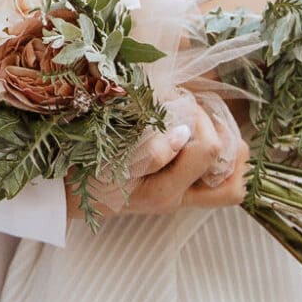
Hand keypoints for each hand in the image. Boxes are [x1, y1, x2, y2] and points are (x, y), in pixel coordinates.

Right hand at [79, 93, 249, 217]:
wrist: (67, 193)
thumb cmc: (86, 175)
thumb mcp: (114, 162)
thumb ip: (151, 151)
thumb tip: (184, 132)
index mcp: (165, 191)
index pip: (209, 151)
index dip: (202, 120)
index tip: (182, 103)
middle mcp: (179, 198)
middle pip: (233, 184)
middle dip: (231, 143)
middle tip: (205, 119)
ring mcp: (180, 196)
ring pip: (229, 186)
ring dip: (228, 154)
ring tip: (207, 128)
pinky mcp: (176, 189)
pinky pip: (214, 181)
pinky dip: (215, 157)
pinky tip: (195, 137)